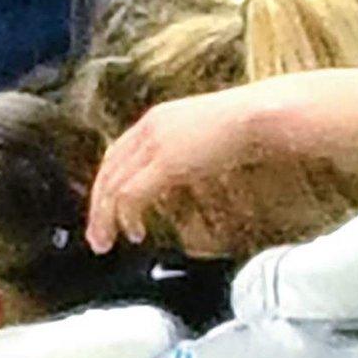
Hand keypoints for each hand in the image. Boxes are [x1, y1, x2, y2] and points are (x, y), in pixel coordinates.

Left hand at [86, 87, 275, 252]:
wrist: (260, 115)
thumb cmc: (248, 125)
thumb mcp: (207, 136)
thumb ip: (188, 151)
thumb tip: (185, 172)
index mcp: (156, 119)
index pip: (117, 155)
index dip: (108, 185)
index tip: (107, 209)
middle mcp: (148, 128)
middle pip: (108, 171)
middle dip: (98, 207)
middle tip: (97, 236)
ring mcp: (155, 144)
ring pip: (112, 186)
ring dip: (105, 218)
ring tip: (107, 242)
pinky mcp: (164, 162)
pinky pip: (130, 195)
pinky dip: (126, 217)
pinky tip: (134, 231)